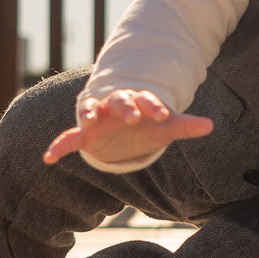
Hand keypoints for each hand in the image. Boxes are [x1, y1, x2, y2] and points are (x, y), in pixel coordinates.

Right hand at [43, 89, 212, 165]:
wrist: (121, 126)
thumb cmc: (145, 124)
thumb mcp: (164, 126)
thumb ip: (184, 125)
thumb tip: (210, 125)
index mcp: (137, 101)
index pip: (146, 99)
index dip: (154, 106)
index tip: (164, 113)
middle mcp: (115, 106)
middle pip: (119, 100)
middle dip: (125, 106)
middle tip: (134, 116)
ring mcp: (97, 118)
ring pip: (90, 111)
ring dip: (89, 114)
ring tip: (89, 120)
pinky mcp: (84, 134)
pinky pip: (69, 138)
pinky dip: (59, 146)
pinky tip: (48, 158)